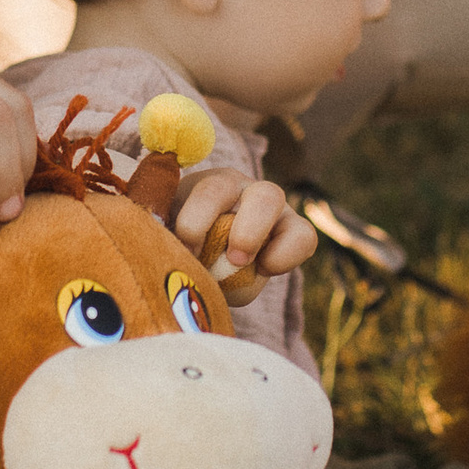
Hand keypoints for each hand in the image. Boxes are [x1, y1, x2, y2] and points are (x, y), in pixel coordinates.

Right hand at [175, 173, 313, 308]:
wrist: (186, 258)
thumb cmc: (219, 276)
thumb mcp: (234, 284)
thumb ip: (234, 282)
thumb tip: (212, 274)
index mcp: (280, 227)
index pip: (301, 235)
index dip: (285, 254)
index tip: (263, 269)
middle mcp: (257, 199)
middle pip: (268, 197)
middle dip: (250, 230)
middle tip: (233, 259)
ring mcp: (222, 185)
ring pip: (217, 188)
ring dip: (200, 222)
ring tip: (188, 250)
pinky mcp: (185, 184)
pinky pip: (178, 194)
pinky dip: (174, 218)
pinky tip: (167, 238)